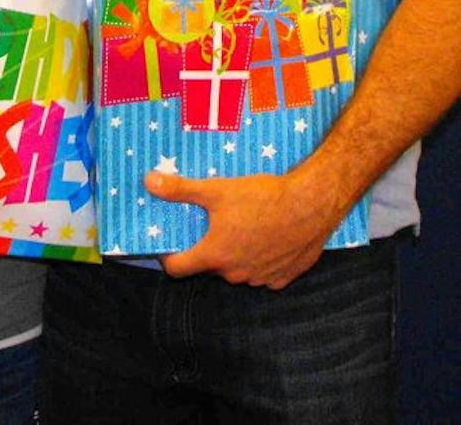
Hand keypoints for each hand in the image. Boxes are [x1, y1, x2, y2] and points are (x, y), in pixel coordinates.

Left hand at [147, 169, 339, 289]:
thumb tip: (149, 182)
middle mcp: (235, 273)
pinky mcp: (283, 277)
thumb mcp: (217, 189)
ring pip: (238, 269)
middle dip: (208, 248)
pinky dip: (261, 259)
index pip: (178, 269)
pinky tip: (267, 237)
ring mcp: (260, 278)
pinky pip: (264, 273)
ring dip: (236, 254)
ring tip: (243, 226)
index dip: (169, 257)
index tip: (168, 244)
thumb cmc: (263, 198)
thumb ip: (180, 189)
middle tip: (212, 223)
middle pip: (211, 266)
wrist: (311, 205)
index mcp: (215, 255)